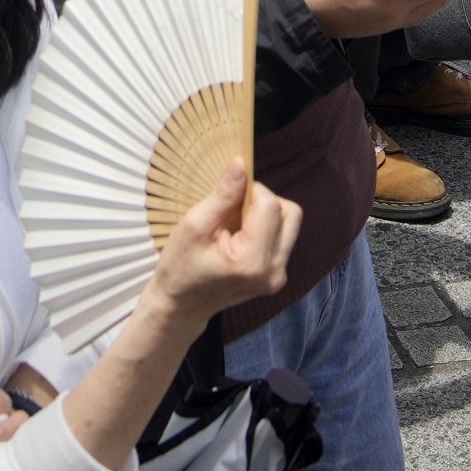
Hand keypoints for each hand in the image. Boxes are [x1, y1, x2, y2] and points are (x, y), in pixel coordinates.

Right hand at [132, 164, 302, 330]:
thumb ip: (223, 195)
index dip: (250, 190)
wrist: (181, 306)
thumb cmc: (180, 267)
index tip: (226, 197)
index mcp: (252, 261)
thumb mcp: (194, 226)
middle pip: (290, 213)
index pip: (271, 205)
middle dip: (264, 201)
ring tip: (235, 225)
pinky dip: (265, 228)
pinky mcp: (277, 276)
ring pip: (290, 223)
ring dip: (266, 214)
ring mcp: (278, 277)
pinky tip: (239, 237)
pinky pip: (283, 237)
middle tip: (232, 210)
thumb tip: (242, 164)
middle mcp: (274, 271)